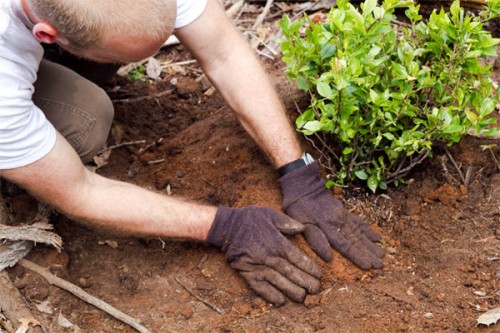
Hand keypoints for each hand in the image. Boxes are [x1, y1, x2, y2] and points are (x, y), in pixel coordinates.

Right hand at [207, 206, 321, 305]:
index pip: (296, 257)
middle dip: (304, 281)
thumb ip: (287, 222)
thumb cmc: (250, 218)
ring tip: (302, 297)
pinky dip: (270, 295)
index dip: (308, 267)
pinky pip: (260, 287)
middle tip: (315, 290)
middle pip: (290, 271)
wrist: (226, 227)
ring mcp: (257, 266)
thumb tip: (302, 228)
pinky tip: (280, 302)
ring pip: (277, 281)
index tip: (318, 275)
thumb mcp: (270, 214)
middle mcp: (269, 256)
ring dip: (291, 290)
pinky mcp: (247, 273)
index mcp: (276, 242)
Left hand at [279, 162, 383, 269]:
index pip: (346, 246)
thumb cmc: (298, 206)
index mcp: (328, 228)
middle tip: (381, 264)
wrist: (304, 185)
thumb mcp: (301, 223)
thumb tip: (328, 258)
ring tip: (382, 254)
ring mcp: (343, 216)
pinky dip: (368, 230)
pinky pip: (359, 222)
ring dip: (371, 244)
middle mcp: (339, 223)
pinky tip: (376, 237)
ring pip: (360, 232)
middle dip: (369, 253)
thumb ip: (315, 239)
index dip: (357, 257)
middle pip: (356, 241)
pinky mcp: (344, 211)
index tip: (369, 266)